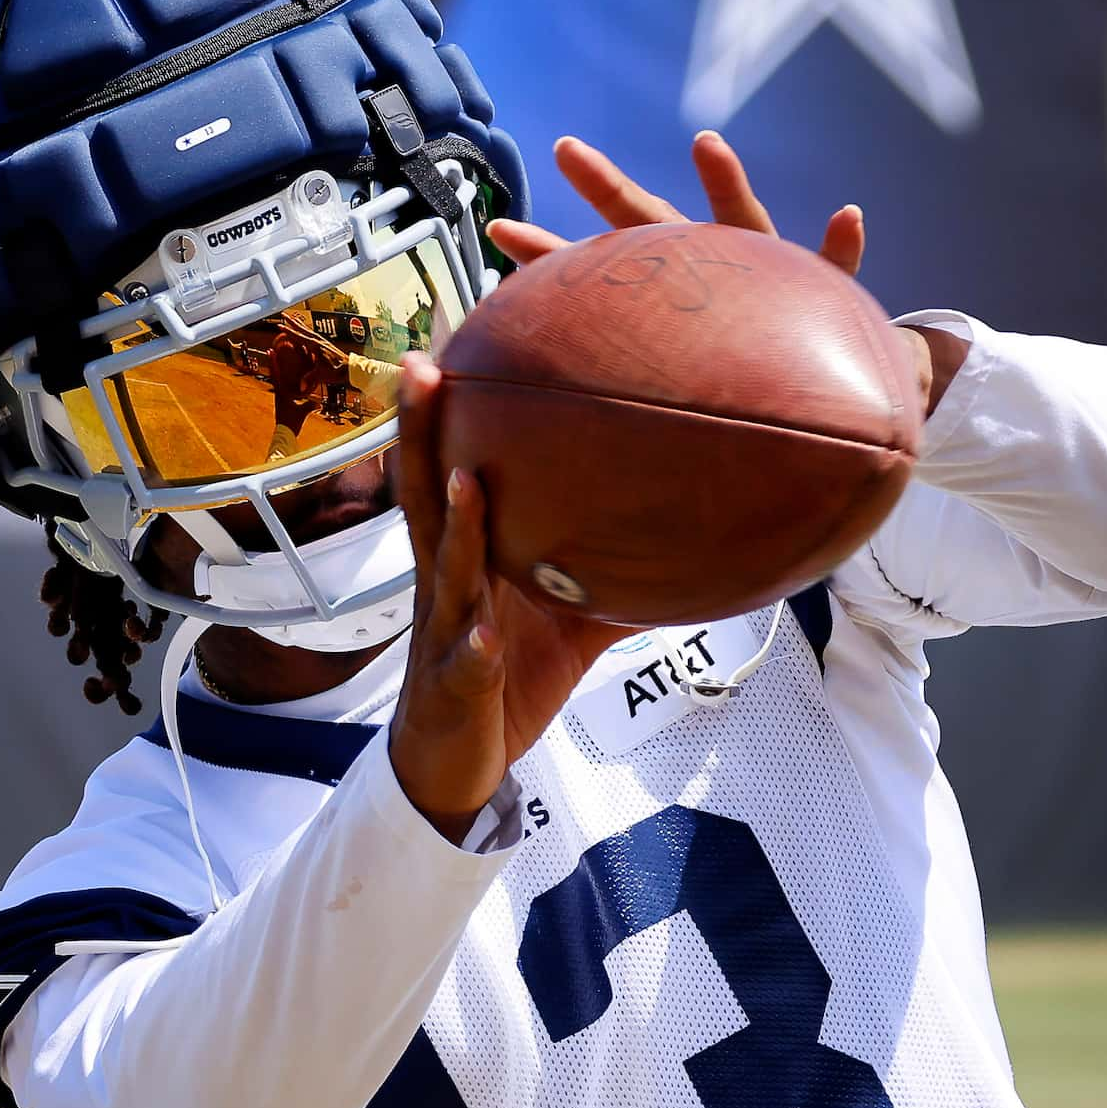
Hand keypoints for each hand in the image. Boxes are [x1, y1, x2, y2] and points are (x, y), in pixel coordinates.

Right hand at [389, 354, 626, 842]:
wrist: (456, 764)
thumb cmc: (506, 677)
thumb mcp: (566, 619)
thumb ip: (608, 574)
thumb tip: (687, 541)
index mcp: (464, 559)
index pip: (447, 470)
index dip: (444, 413)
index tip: (448, 342)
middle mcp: (444, 584)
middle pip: (424, 499)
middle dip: (419, 434)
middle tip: (422, 367)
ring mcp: (443, 634)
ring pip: (441, 573)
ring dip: (455, 528)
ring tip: (468, 480)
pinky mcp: (453, 690)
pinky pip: (466, 666)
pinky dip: (476, 649)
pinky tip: (487, 636)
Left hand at [489, 132, 964, 416]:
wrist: (821, 381)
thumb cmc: (737, 374)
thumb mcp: (685, 380)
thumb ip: (627, 377)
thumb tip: (549, 394)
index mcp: (667, 288)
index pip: (594, 271)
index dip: (547, 252)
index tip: (493, 232)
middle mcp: (706, 265)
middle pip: (647, 221)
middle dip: (605, 186)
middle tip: (560, 148)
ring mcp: (764, 272)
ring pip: (738, 220)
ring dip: (724, 182)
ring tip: (707, 143)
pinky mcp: (822, 295)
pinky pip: (836, 270)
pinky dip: (842, 245)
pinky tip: (847, 218)